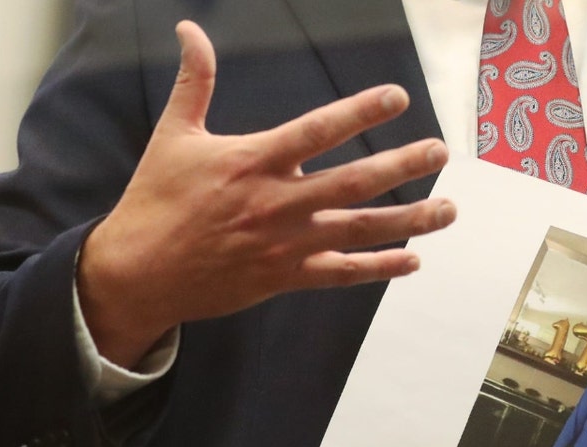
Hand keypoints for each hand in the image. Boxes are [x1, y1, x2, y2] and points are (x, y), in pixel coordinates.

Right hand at [77, 21, 455, 367]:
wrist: (138, 272)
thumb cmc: (156, 200)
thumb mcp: (174, 135)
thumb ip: (194, 81)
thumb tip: (190, 29)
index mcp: (254, 161)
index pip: (318, 130)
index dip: (361, 112)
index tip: (398, 97)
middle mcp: (278, 202)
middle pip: (354, 181)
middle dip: (403, 165)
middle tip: (441, 151)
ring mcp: (286, 244)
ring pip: (360, 230)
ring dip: (409, 219)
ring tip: (448, 210)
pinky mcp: (286, 277)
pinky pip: (342, 274)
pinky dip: (379, 268)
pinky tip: (412, 260)